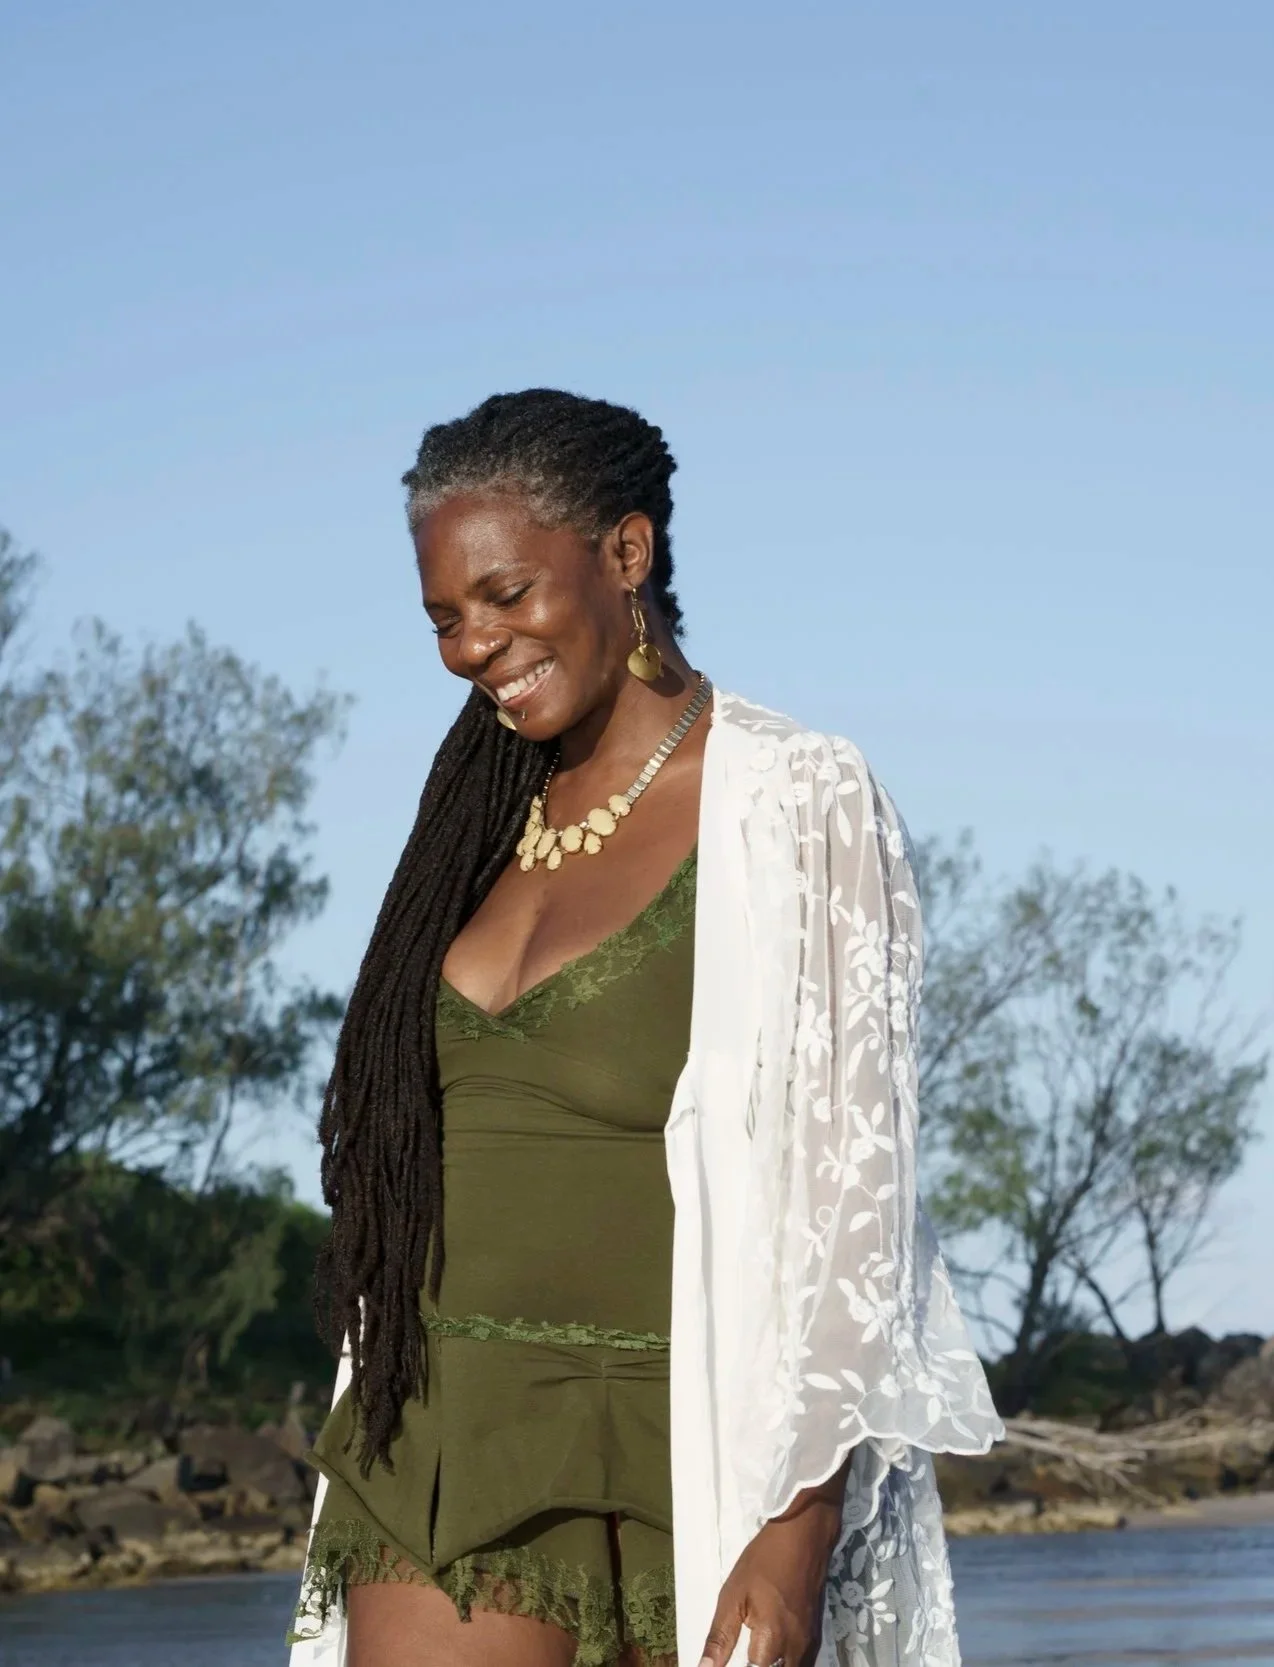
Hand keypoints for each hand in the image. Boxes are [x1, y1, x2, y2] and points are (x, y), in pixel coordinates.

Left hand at [697, 1462, 848, 1666]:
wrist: (803, 1535)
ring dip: (772, 1665)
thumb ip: (720, 1638)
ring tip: (753, 1653)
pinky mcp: (814, 1635)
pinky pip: (801, 1661)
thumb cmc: (763, 1561)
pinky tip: (772, 1654)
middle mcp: (795, 1650)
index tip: (724, 1663)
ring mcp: (808, 1644)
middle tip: (741, 1655)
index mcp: (772, 1641)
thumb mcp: (733, 1595)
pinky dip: (786, 1663)